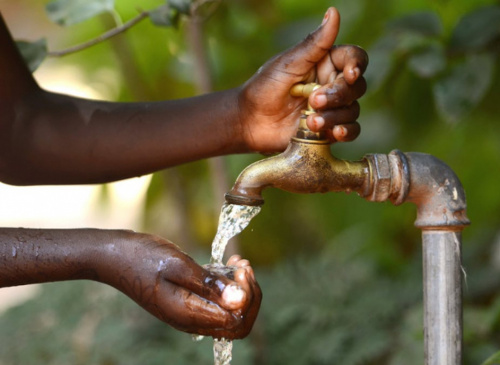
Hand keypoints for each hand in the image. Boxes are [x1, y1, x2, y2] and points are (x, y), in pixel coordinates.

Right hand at [106, 233, 260, 339]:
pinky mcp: (187, 302)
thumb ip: (208, 284)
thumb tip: (239, 300)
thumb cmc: (142, 257)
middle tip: (244, 267)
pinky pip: (216, 303)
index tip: (241, 269)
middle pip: (237, 323)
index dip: (247, 297)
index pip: (236, 322)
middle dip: (249, 296)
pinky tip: (227, 266)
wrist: (114, 257)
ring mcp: (189, 313)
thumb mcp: (178, 265)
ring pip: (229, 314)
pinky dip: (227, 287)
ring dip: (240, 290)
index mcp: (188, 314)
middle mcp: (191, 320)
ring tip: (238, 263)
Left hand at [237, 7, 367, 151]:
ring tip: (312, 122)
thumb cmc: (264, 87)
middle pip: (356, 87)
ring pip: (352, 110)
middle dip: (339, 95)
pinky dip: (346, 131)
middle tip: (314, 101)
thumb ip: (315, 43)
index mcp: (326, 63)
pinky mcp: (328, 130)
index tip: (349, 74)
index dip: (357, 65)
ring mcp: (332, 108)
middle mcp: (332, 84)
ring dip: (335, 116)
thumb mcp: (288, 63)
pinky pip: (351, 131)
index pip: (354, 58)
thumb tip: (334, 12)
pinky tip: (334, 133)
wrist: (249, 121)